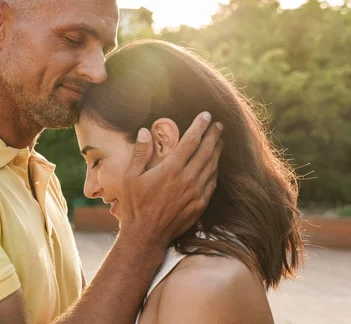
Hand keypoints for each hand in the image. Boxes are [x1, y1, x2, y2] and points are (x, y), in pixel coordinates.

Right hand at [119, 111, 222, 248]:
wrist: (146, 235)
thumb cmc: (135, 204)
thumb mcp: (130, 177)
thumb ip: (140, 153)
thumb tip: (146, 130)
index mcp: (170, 169)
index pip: (190, 141)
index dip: (199, 126)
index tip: (206, 115)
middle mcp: (187, 179)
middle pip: (206, 151)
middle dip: (214, 135)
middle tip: (219, 124)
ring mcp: (196, 193)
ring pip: (212, 166)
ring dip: (217, 151)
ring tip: (220, 140)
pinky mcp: (200, 205)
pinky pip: (212, 182)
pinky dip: (215, 169)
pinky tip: (215, 164)